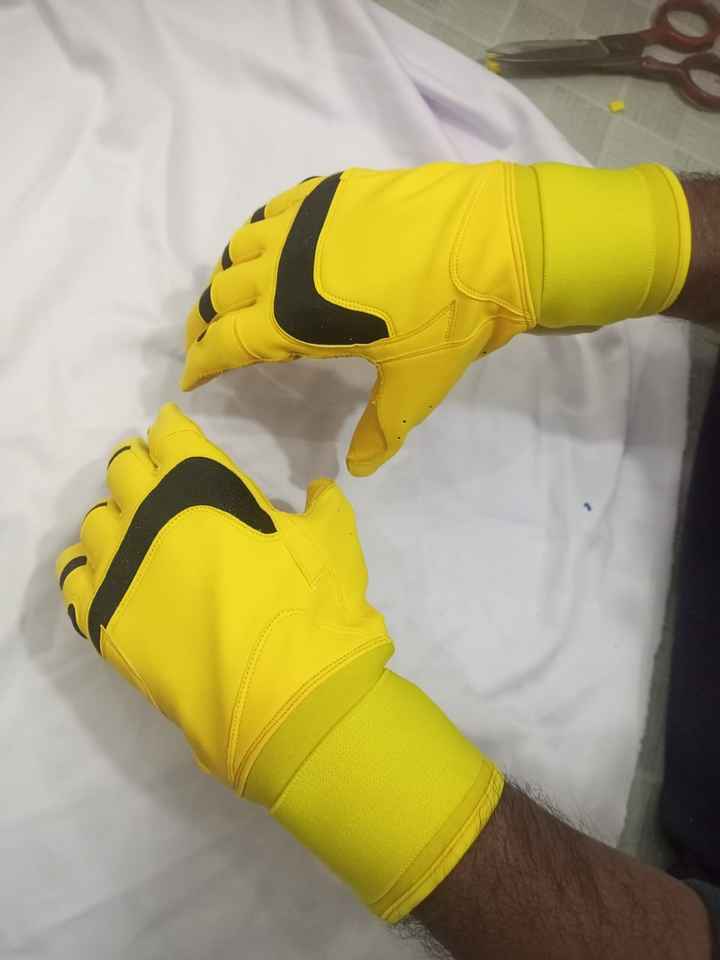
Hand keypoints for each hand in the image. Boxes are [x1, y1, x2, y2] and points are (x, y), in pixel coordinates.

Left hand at [56, 404, 502, 921]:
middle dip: (141, 466)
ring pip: (95, 521)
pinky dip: (87, 567)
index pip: (170, 434)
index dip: (174, 432)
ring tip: (137, 531)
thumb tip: (318, 489)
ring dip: (116, 516)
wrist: (285, 693)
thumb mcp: (334, 538)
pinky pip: (73, 579)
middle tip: (159, 480)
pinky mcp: (104, 619)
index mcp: (200, 482)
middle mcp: (148, 514)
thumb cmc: (312, 604)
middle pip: (123, 468)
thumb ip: (322, 505)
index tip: (178, 438)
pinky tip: (109, 573)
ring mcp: (120, 567)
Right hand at [181, 162, 689, 475]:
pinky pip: (275, 208)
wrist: (495, 239)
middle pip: (221, 293)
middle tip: (209, 343)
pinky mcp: (333, 190)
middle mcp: (287, 265)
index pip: (228, 342)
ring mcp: (308, 221)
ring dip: (229, 276)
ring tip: (239, 296)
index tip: (190, 378)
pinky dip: (260, 233)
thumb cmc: (451, 318)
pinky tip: (275, 246)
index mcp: (296, 317)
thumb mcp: (415, 384)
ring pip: (240, 246)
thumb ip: (380, 427)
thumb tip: (359, 467)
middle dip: (206, 323)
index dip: (202, 362)